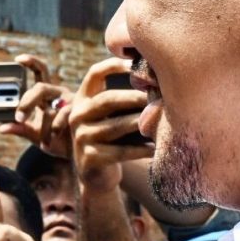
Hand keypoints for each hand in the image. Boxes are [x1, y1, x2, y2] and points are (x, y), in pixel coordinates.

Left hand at [0, 54, 70, 156]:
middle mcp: (59, 94)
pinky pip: (62, 116)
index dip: (31, 62)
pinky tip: (47, 143)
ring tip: (36, 137)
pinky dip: (52, 130)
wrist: (78, 154)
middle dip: (27, 101)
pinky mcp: (79, 112)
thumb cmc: (57, 140)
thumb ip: (21, 129)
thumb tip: (2, 128)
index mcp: (47, 95)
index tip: (18, 58)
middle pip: (40, 87)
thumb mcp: (35, 135)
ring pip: (50, 103)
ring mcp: (70, 102)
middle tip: (18, 117)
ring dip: (41, 121)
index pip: (40, 73)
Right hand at [68, 58, 153, 193]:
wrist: (98, 177)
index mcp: (82, 100)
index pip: (95, 74)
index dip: (114, 65)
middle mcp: (77, 116)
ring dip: (142, 123)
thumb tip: (156, 77)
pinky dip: (141, 150)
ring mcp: (80, 137)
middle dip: (135, 97)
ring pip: (117, 126)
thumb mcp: (110, 116)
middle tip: (159, 97)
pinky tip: (156, 148)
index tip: (137, 64)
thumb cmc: (112, 140)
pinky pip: (121, 151)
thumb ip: (122, 100)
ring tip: (162, 120)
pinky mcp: (89, 158)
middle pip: (108, 99)